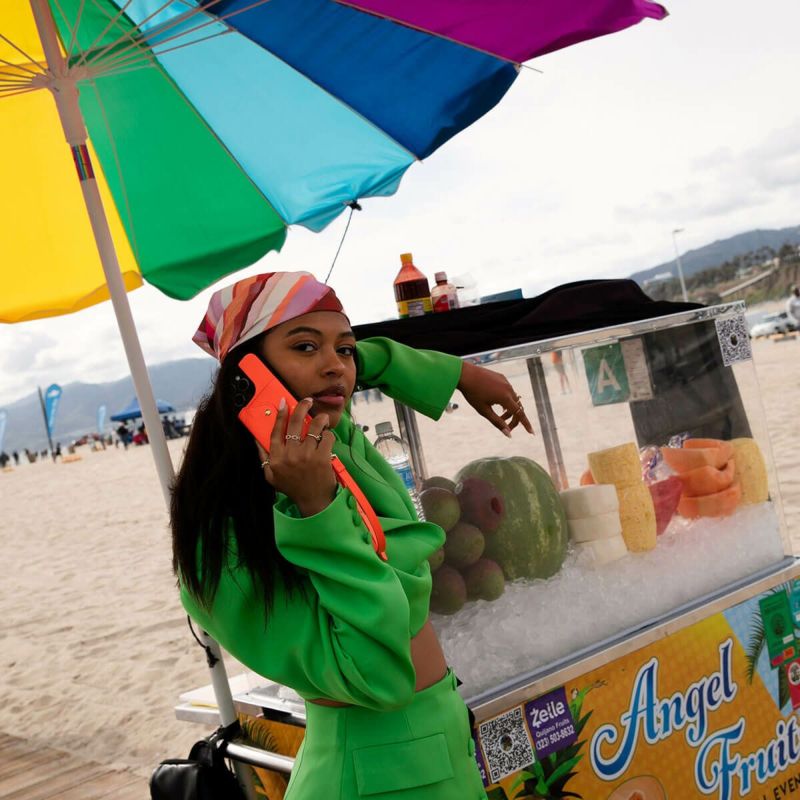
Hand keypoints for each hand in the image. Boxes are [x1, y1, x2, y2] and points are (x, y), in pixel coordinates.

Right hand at [256, 398, 336, 515]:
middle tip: (307, 402)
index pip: (276, 431)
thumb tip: (256, 439)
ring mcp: (307, 456)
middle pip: (295, 423)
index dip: (280, 415)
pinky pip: (327, 437)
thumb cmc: (292, 487)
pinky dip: (329, 434)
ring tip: (323, 419)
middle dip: (302, 407)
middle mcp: (290, 455)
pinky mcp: (322, 458)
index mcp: (276, 458)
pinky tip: (327, 436)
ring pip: (314, 427)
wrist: (313, 501)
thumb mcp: (271, 475)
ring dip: (320, 419)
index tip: (283, 402)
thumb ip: (263, 457)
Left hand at [457, 361, 533, 437]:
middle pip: (518, 407)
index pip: (520, 414)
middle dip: (513, 418)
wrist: (465, 374)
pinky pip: (508, 390)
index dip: (526, 424)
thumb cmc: (472, 394)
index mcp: (505, 398)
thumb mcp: (484, 411)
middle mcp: (509, 389)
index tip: (531, 433)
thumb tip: (509, 434)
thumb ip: (497, 422)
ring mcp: (506, 382)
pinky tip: (496, 401)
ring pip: (513, 398)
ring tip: (499, 414)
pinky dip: (506, 399)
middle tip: (504, 425)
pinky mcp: (502, 377)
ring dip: (509, 409)